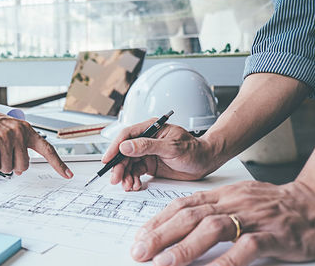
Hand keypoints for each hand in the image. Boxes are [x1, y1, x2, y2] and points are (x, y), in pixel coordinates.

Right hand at [0, 94, 72, 177]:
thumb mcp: (8, 129)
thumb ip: (19, 146)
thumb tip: (20, 169)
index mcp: (25, 129)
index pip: (47, 149)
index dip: (59, 164)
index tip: (68, 174)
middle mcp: (18, 133)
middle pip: (23, 166)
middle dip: (11, 165)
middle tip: (0, 152)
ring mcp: (4, 138)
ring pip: (7, 168)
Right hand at [102, 118, 217, 190]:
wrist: (205, 162)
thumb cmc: (194, 150)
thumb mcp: (172, 147)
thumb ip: (147, 146)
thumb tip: (126, 146)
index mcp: (151, 129)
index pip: (127, 135)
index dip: (115, 147)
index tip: (108, 159)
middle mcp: (146, 140)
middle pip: (124, 152)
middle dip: (119, 166)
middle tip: (115, 178)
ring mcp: (147, 153)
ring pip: (128, 164)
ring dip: (125, 175)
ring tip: (128, 185)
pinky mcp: (150, 165)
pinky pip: (136, 172)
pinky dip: (133, 179)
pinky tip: (135, 185)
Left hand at [130, 180, 314, 265]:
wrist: (312, 204)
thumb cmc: (271, 205)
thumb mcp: (235, 199)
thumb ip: (210, 210)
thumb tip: (176, 225)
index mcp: (221, 194)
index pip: (182, 204)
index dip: (158, 220)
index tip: (140, 236)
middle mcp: (232, 202)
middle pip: (190, 216)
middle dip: (161, 234)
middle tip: (140, 251)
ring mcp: (252, 217)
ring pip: (212, 228)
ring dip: (184, 247)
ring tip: (163, 263)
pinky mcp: (272, 235)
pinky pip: (246, 248)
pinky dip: (225, 262)